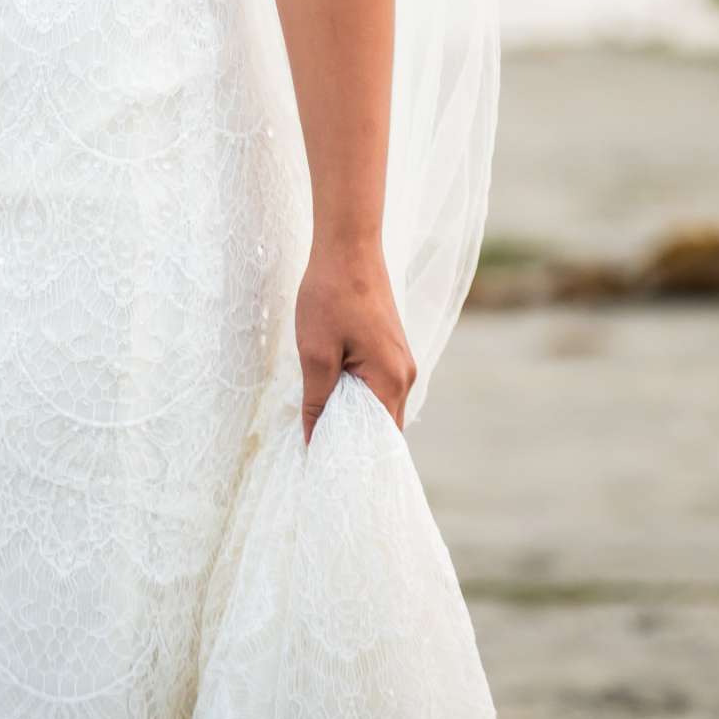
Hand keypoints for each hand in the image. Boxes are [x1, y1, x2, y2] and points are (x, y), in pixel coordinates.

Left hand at [294, 237, 415, 444]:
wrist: (348, 245)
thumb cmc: (330, 295)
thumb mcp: (315, 352)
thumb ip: (316, 401)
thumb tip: (314, 441)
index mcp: (391, 380)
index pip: (380, 441)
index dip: (355, 459)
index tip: (328, 473)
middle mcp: (404, 374)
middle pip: (383, 428)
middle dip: (355, 443)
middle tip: (321, 457)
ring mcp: (401, 360)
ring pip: (380, 407)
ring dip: (355, 419)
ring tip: (323, 432)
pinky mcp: (391, 348)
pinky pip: (378, 387)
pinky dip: (358, 399)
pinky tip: (333, 399)